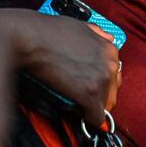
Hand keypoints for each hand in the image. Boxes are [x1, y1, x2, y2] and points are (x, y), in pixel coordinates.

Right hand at [0, 8, 120, 124]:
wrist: (30, 38)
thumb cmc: (49, 31)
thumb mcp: (82, 26)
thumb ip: (97, 35)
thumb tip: (108, 38)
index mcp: (110, 49)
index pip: (115, 75)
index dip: (102, 83)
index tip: (90, 87)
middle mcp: (111, 63)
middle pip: (112, 91)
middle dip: (100, 97)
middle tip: (84, 100)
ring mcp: (101, 78)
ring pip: (104, 104)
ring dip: (92, 108)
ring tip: (78, 107)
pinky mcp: (89, 93)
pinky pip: (96, 116)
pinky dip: (90, 120)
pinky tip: (82, 118)